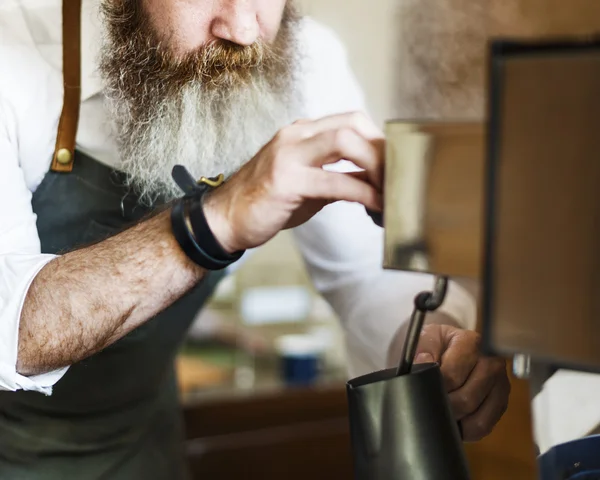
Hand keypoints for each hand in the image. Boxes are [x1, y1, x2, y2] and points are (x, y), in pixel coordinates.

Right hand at [203, 112, 383, 252]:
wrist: (224, 220)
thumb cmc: (267, 203)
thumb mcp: (308, 185)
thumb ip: (338, 177)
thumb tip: (373, 182)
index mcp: (302, 133)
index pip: (351, 121)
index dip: (378, 142)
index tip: (394, 168)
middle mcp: (296, 135)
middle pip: (353, 124)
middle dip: (382, 150)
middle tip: (398, 180)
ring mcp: (288, 154)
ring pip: (345, 141)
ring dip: (376, 166)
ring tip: (390, 191)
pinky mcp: (286, 180)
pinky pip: (334, 181)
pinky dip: (362, 193)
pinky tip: (376, 207)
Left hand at [413, 324, 509, 441]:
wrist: (447, 347)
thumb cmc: (436, 344)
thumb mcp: (425, 338)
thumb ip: (423, 348)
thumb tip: (424, 362)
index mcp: (471, 342)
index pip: (453, 375)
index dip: (436, 388)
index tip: (425, 390)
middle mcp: (492, 362)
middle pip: (467, 399)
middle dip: (445, 407)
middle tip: (431, 407)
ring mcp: (500, 384)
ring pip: (478, 418)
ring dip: (457, 420)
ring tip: (443, 413)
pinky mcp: (501, 402)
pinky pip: (485, 426)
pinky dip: (467, 430)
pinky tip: (455, 420)